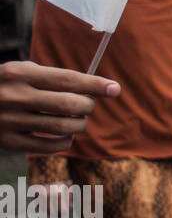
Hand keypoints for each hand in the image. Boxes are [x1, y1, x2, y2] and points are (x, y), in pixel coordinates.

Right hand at [0, 61, 120, 153]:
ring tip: (77, 120)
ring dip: (79, 125)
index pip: (67, 79)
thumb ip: (51, 78)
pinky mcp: (7, 141)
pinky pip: (49, 146)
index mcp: (18, 73)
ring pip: (63, 127)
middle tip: (87, 105)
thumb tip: (94, 87)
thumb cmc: (3, 86)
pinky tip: (66, 136)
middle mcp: (14, 96)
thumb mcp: (19, 72)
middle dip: (87, 106)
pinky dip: (65, 142)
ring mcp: (9, 120)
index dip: (95, 84)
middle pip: (69, 104)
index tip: (115, 88)